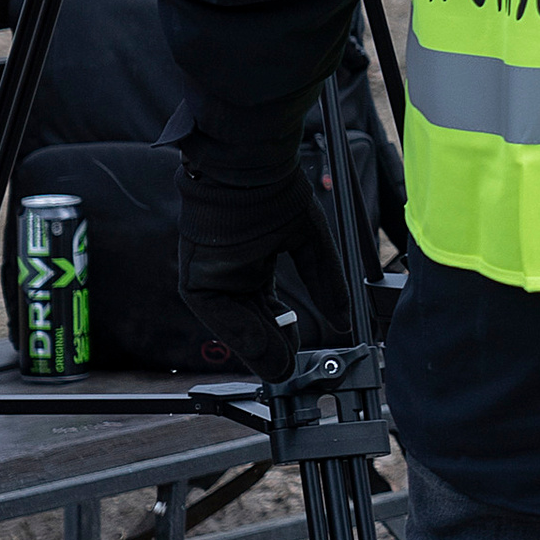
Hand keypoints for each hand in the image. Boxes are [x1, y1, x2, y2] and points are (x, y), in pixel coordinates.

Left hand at [177, 148, 339, 388]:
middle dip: (273, 349)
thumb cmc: (275, 192)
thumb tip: (342, 321)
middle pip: (254, 323)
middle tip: (291, 373)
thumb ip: (326, 285)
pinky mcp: (196, 277)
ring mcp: (212, 277)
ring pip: (236, 325)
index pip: (271, 311)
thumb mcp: (311, 243)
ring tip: (281, 370)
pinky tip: (263, 348)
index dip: (286, 334)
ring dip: (259, 349)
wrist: (247, 167)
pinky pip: (218, 315)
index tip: (300, 355)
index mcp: (255, 265)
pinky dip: (241, 335)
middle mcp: (231, 275)